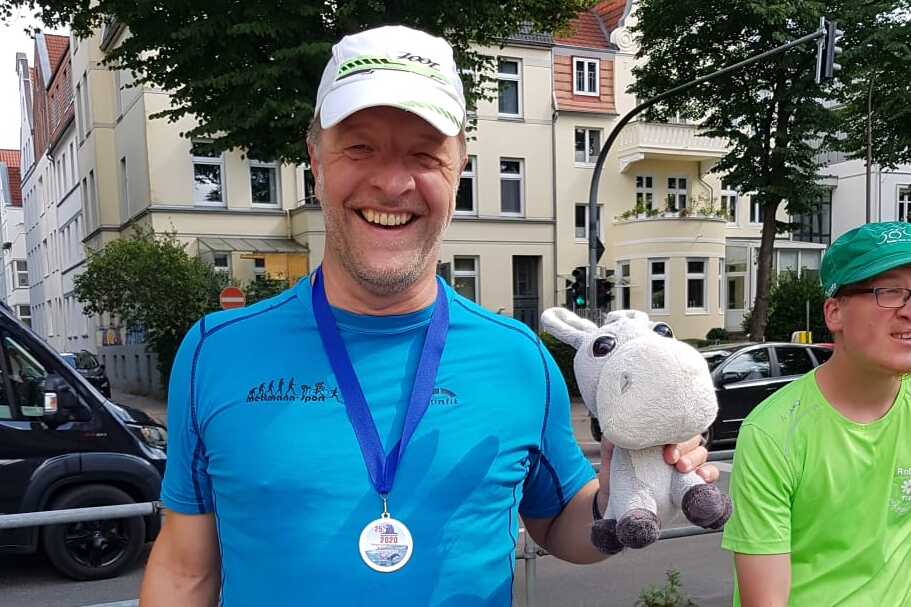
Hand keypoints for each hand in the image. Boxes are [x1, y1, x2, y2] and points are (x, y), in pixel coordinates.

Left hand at [595, 436, 718, 512]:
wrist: (617, 505)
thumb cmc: (616, 478)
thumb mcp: (610, 460)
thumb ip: (611, 444)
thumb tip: (614, 433)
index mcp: (657, 440)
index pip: (672, 427)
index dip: (672, 433)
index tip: (664, 449)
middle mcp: (673, 450)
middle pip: (690, 438)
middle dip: (684, 447)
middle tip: (672, 460)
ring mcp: (684, 466)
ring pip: (701, 453)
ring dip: (696, 459)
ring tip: (683, 470)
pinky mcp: (691, 483)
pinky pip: (709, 474)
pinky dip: (709, 474)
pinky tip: (701, 478)